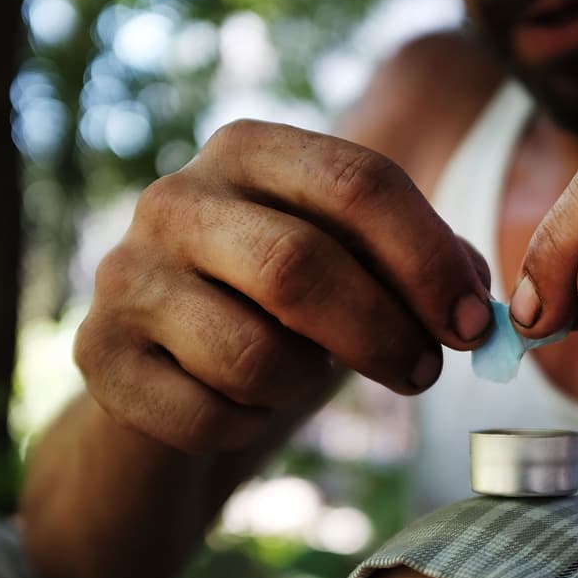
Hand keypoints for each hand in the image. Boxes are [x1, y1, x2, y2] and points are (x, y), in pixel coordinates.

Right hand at [75, 120, 492, 453]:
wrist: (169, 374)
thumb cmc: (282, 310)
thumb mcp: (356, 269)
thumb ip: (423, 267)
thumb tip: (479, 303)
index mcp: (250, 150)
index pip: (358, 183)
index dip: (428, 259)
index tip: (471, 324)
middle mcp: (176, 198)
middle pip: (301, 268)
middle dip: (382, 333)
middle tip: (424, 373)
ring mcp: (124, 274)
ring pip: (252, 356)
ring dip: (303, 386)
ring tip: (303, 378)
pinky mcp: (98, 354)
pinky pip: (206, 415)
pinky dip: (248, 426)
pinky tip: (244, 407)